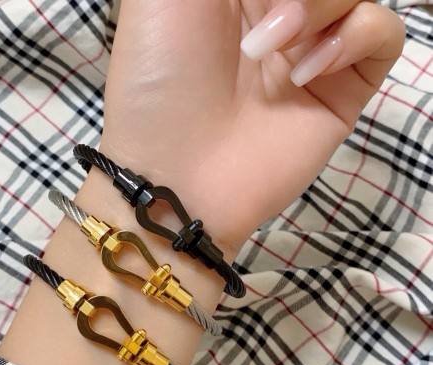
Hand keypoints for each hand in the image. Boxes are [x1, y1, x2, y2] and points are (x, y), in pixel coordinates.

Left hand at [99, 0, 404, 253]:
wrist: (174, 171)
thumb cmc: (156, 76)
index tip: (248, 1)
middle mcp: (278, 15)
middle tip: (259, 27)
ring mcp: (312, 53)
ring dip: (320, 4)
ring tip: (272, 48)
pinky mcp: (340, 92)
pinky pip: (384, 36)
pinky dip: (357, 36)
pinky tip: (306, 73)